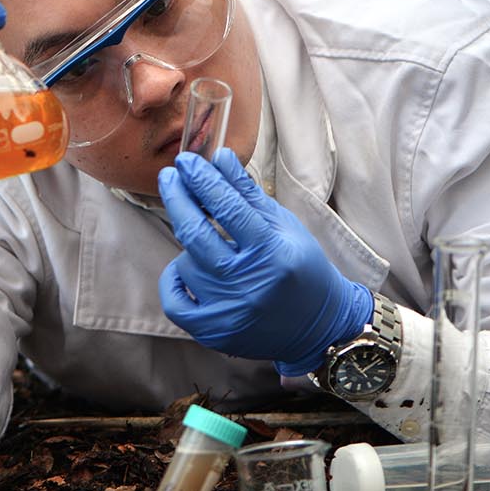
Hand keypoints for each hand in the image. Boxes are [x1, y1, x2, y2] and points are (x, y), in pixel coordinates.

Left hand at [156, 149, 373, 375]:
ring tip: (206, 240)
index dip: (203, 180)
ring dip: (191, 245)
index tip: (186, 161)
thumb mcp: (284, 226)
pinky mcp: (213, 332)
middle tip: (170, 176)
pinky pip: (174, 300)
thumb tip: (219, 158)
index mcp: (272, 252)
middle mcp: (249, 283)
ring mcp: (228, 311)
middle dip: (178, 198)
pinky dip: (173, 280)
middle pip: (196, 233)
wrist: (319, 327)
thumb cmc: (302, 269)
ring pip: (186, 263)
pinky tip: (185, 268)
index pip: (228, 207)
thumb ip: (247, 194)